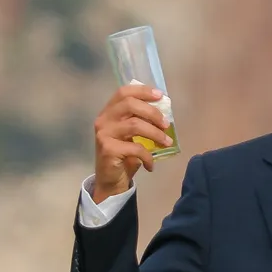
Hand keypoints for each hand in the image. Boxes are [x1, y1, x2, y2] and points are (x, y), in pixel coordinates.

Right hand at [91, 85, 171, 199]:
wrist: (110, 180)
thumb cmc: (124, 155)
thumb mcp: (132, 134)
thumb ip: (141, 120)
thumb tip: (164, 114)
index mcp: (109, 111)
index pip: (123, 92)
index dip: (142, 91)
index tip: (160, 96)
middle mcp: (104, 119)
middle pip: (130, 104)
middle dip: (152, 112)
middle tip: (166, 124)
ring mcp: (104, 133)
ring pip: (134, 124)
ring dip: (155, 133)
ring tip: (167, 143)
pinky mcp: (108, 149)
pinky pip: (135, 148)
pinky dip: (148, 156)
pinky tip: (151, 165)